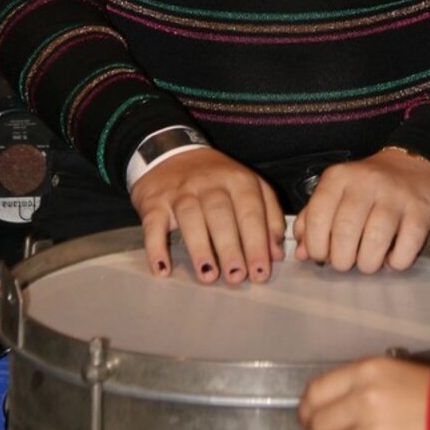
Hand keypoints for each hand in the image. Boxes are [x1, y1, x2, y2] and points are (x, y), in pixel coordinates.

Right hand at [130, 147, 284, 284]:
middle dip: (230, 247)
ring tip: (208, 275)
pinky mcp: (154, 202)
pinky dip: (156, 247)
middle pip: (221, 213)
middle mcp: (209, 183)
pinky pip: (153, 223)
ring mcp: (180, 191)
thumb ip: (268, 216)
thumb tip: (275, 253)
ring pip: (190, 217)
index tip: (260, 272)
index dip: (256, 242)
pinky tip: (162, 268)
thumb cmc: (216, 180)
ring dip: (200, 247)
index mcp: (237, 180)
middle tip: (236, 276)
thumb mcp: (248, 186)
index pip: (250, 210)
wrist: (170, 153)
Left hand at [292, 149, 429, 272]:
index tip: (322, 255)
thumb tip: (302, 253)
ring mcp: (395, 195)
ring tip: (370, 260)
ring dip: (368, 264)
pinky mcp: (421, 210)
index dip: (316, 246)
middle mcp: (366, 181)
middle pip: (345, 232)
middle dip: (342, 260)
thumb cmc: (372, 188)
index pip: (317, 217)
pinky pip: (404, 250)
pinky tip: (393, 255)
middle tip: (347, 261)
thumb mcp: (337, 193)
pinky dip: (396, 262)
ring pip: (374, 242)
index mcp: (339, 177)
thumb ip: (314, 220)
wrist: (417, 165)